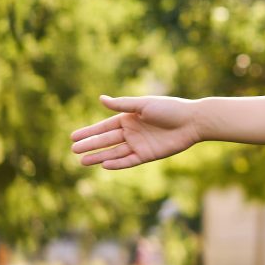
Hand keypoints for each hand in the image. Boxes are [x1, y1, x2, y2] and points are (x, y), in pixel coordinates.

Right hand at [69, 95, 201, 169]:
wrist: (192, 121)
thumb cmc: (169, 109)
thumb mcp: (144, 105)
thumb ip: (122, 105)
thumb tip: (100, 99)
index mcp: (129, 118)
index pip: (104, 127)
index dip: (89, 132)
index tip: (72, 137)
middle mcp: (131, 132)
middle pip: (106, 140)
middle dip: (90, 145)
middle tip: (73, 150)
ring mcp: (139, 144)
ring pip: (114, 152)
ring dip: (99, 156)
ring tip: (82, 161)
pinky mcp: (147, 155)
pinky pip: (129, 161)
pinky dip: (117, 163)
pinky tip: (104, 165)